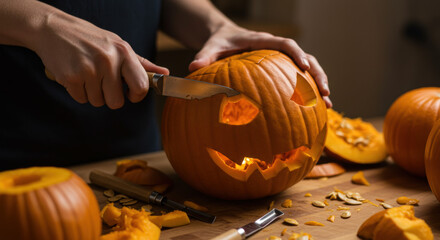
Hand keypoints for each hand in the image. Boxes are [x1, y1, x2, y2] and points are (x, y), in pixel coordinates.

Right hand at [34, 10, 167, 108]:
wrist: (54, 29)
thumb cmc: (91, 39)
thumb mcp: (118, 45)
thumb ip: (141, 63)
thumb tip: (164, 74)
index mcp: (123, 52)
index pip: (141, 86)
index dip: (136, 96)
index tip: (130, 94)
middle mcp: (108, 61)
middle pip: (117, 102)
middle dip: (110, 97)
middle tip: (103, 82)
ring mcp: (89, 70)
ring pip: (98, 102)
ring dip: (93, 93)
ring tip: (87, 74)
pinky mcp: (71, 78)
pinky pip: (82, 99)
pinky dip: (79, 92)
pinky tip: (76, 75)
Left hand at [188, 24, 331, 107]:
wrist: (224, 38)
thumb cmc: (219, 43)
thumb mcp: (210, 48)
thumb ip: (203, 57)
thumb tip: (192, 68)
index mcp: (262, 41)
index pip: (284, 43)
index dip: (296, 53)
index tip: (304, 65)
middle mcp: (275, 49)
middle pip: (305, 57)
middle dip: (317, 73)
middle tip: (326, 92)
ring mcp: (280, 60)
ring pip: (308, 69)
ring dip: (318, 86)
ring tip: (328, 105)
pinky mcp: (280, 70)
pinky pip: (297, 80)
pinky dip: (307, 93)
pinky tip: (313, 112)